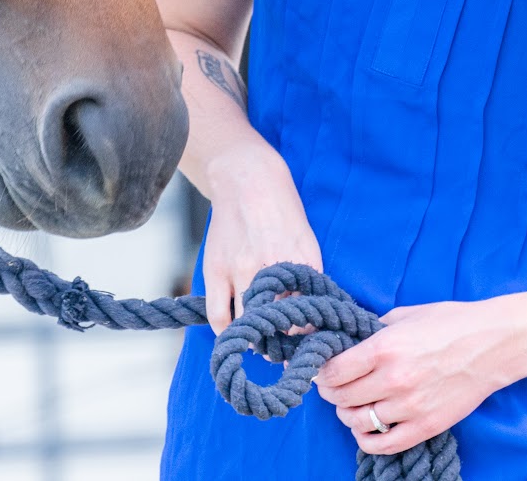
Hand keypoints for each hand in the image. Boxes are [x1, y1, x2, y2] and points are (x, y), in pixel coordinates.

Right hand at [198, 145, 320, 331]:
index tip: (306, 347)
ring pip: (249, 325)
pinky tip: (234, 331)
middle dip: (282, 345)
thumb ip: (308, 278)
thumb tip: (309, 322)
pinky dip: (227, 331)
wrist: (246, 178)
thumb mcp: (306, 241)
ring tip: (260, 340)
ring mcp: (242, 268)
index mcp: (304, 260)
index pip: (310, 316)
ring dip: (255, 340)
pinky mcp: (216, 269)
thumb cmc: (281, 212)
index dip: (308, 338)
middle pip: (280, 326)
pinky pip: (219, 316)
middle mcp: (274, 266)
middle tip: (281, 349)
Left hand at [314, 299, 525, 455]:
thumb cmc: (451, 323)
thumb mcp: (405, 314)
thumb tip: (344, 339)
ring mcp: (410, 406)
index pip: (333, 371)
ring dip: (347, 415)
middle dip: (332, 393)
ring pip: (357, 421)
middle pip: (341, 397)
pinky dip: (367, 440)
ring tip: (352, 406)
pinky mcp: (426, 426)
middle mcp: (394, 379)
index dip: (322, 373)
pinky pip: (383, 444)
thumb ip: (373, 330)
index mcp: (384, 348)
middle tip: (334, 388)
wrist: (494, 344)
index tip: (323, 371)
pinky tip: (367, 429)